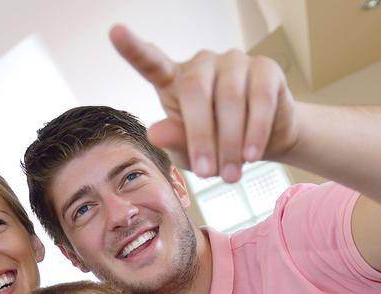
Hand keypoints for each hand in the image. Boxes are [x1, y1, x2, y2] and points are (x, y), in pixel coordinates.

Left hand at [109, 24, 297, 182]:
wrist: (263, 144)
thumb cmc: (217, 145)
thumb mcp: (189, 151)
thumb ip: (174, 140)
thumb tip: (155, 132)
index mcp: (174, 79)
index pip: (150, 61)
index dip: (133, 48)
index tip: (115, 32)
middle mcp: (202, 63)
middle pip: (196, 90)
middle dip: (201, 137)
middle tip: (208, 174)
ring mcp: (234, 61)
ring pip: (230, 98)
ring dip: (230, 142)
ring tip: (230, 175)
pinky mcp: (265, 68)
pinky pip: (260, 99)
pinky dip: (255, 131)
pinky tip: (251, 155)